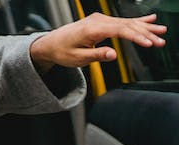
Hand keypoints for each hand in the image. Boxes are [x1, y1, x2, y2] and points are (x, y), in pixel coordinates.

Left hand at [29, 12, 166, 72]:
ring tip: (162, 32)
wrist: (50, 43)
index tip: (148, 44)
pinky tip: (150, 19)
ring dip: (145, 28)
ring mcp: (101, 20)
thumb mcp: (76, 58)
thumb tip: (113, 55)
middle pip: (127, 25)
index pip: (120, 31)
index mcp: (91, 29)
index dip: (136, 37)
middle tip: (160, 41)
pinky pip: (122, 21)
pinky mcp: (102, 22)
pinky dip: (137, 21)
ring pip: (127, 23)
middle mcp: (98, 21)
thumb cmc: (61, 51)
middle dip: (146, 34)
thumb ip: (96, 55)